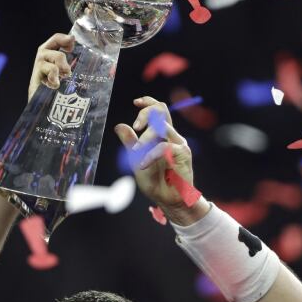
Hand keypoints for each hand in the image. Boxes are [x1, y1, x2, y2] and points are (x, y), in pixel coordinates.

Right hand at [28, 33, 73, 103]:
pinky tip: (54, 85)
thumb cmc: (52, 88)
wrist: (40, 105)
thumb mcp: (61, 71)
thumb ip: (65, 59)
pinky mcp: (36, 75)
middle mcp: (41, 56)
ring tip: (61, 79)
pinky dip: (56, 78)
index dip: (66, 39)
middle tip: (66, 71)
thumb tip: (74, 44)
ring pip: (57, 56)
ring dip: (63, 67)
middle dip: (65, 55)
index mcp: (47, 53)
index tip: (72, 49)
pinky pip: (53, 69)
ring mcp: (38, 65)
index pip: (56, 38)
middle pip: (55, 43)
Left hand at [112, 97, 202, 220]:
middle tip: (135, 128)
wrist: (167, 199)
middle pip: (162, 111)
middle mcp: (172, 136)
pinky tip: (144, 164)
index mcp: (162, 135)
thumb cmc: (154, 180)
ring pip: (161, 128)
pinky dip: (150, 154)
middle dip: (145, 114)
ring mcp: (179, 144)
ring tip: (137, 152)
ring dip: (145, 138)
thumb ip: (129, 142)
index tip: (136, 102)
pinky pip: (164, 146)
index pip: (159, 110)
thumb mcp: (135, 159)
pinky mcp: (183, 154)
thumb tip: (119, 125)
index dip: (149, 102)